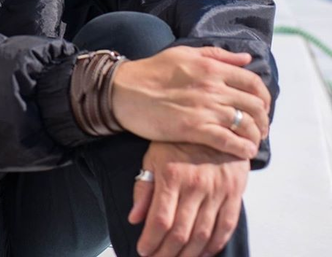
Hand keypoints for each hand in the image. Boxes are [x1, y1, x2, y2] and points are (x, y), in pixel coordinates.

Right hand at [112, 46, 269, 159]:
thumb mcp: (184, 53)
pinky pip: (228, 141)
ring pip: (245, 125)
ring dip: (255, 136)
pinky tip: (243, 152)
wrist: (124, 90)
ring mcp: (204, 109)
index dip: (264, 98)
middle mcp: (212, 87)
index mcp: (211, 68)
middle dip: (263, 121)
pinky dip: (242, 149)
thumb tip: (247, 59)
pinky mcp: (193, 128)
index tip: (262, 108)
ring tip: (252, 142)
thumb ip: (217, 55)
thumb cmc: (152, 71)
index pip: (253, 83)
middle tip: (260, 129)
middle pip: (254, 106)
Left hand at [129, 142, 248, 256]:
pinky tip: (203, 253)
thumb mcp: (154, 156)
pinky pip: (226, 227)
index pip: (160, 219)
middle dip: (166, 253)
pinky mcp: (233, 194)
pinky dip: (214, 246)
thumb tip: (134, 218)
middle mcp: (195, 185)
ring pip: (203, 235)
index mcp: (172, 175)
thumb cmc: (178, 142)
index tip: (142, 251)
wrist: (214, 125)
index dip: (151, 240)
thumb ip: (144, 187)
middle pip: (181, 232)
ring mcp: (217, 191)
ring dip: (188, 255)